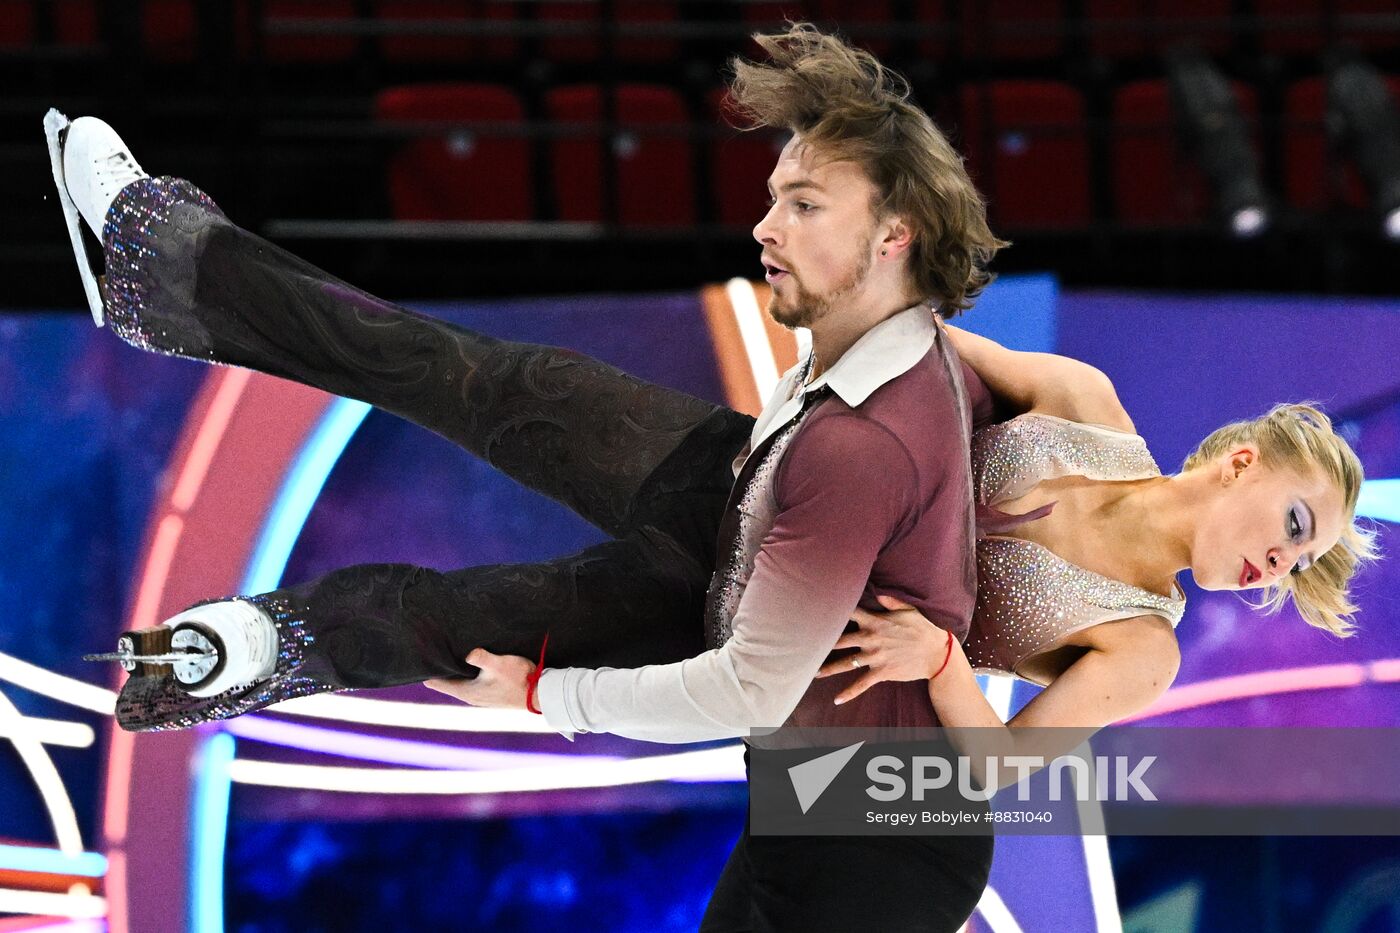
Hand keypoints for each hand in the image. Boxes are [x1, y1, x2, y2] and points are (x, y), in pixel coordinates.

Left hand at [424, 648, 535, 709]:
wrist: (540, 693)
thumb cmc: (519, 679)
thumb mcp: (499, 664)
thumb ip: (481, 657)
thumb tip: (467, 653)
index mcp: (466, 691)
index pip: (435, 682)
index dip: (428, 669)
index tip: (422, 656)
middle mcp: (470, 696)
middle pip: (445, 681)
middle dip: (440, 666)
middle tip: (433, 648)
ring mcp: (480, 696)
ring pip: (458, 681)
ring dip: (454, 669)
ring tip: (449, 651)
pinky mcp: (489, 693)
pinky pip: (470, 681)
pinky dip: (466, 671)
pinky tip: (470, 661)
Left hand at [815, 595, 951, 704]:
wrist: (937, 653)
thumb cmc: (923, 628)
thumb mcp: (909, 610)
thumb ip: (891, 601)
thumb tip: (880, 593)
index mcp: (876, 622)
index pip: (850, 613)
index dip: (835, 609)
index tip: (818, 607)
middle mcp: (871, 639)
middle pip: (840, 639)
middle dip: (823, 641)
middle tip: (805, 643)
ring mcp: (875, 657)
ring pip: (846, 663)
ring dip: (828, 668)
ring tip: (813, 672)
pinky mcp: (881, 672)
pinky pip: (861, 684)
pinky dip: (849, 692)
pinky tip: (837, 699)